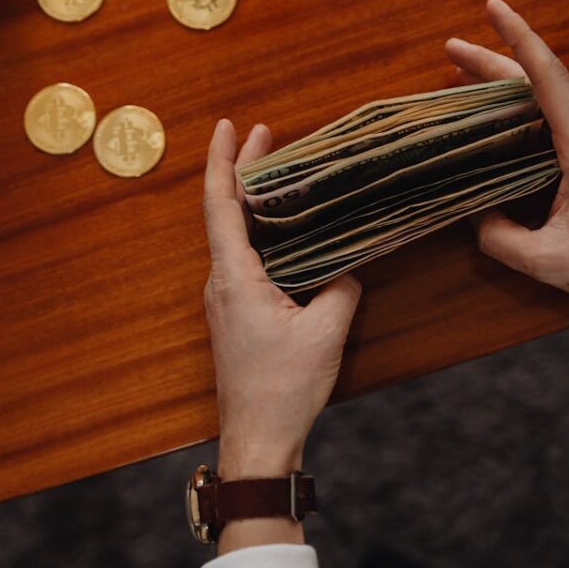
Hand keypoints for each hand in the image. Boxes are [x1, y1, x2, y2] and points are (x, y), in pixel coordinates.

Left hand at [202, 119, 361, 480]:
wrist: (258, 440)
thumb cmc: (284, 388)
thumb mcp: (327, 330)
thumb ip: (342, 287)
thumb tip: (348, 268)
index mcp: (235, 278)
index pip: (220, 206)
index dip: (222, 161)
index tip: (228, 127)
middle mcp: (221, 284)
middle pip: (226, 214)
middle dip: (243, 172)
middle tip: (264, 136)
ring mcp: (225, 302)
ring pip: (235, 239)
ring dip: (254, 205)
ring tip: (279, 176)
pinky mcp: (236, 318)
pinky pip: (245, 263)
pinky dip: (262, 237)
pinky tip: (286, 235)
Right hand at [446, 0, 568, 336]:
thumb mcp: (544, 259)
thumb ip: (499, 237)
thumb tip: (475, 215)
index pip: (547, 78)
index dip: (518, 38)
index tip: (494, 8)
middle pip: (539, 81)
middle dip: (493, 61)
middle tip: (451, 49)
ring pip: (546, 99)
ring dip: (506, 85)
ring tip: (464, 77)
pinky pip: (554, 119)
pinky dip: (522, 110)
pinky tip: (497, 118)